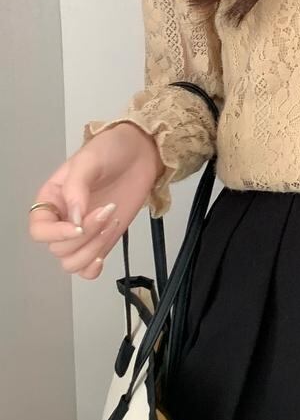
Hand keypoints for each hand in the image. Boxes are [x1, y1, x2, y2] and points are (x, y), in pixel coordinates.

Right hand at [28, 122, 159, 281]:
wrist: (141, 152)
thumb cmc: (112, 149)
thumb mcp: (89, 160)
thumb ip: (76, 188)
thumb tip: (74, 220)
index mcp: (52, 198)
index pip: (39, 230)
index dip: (55, 234)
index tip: (80, 226)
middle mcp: (62, 219)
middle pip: (58, 249)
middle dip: (85, 235)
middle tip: (107, 210)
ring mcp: (82, 233)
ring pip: (72, 263)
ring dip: (93, 249)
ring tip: (111, 222)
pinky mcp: (101, 242)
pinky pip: (87, 270)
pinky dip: (94, 267)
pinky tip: (105, 251)